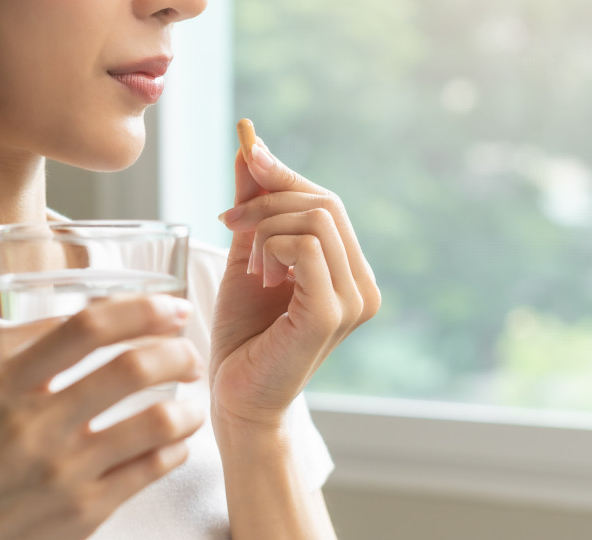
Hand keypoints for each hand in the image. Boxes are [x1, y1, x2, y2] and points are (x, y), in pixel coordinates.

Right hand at [0, 295, 204, 539]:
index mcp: (8, 386)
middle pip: (131, 368)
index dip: (139, 310)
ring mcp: (64, 470)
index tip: (170, 307)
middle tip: (189, 355)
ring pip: (156, 421)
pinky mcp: (86, 510)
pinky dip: (176, 448)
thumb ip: (26, 353)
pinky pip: (154, 467)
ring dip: (188, 408)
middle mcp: (36, 425)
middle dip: (178, 353)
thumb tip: (90, 309)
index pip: (85, 328)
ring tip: (192, 404)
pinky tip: (174, 443)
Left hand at [211, 134, 380, 432]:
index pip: (326, 202)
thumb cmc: (242, 334)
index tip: (246, 154)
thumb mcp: (246, 256)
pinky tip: (259, 276)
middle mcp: (363, 284)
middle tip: (228, 220)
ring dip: (265, 228)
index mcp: (348, 271)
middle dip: (268, 198)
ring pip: (313, 219)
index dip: (285, 173)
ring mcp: (354, 300)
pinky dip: (271, 248)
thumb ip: (254, 206)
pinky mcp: (333, 314)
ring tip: (250, 266)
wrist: (235, 398)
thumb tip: (250, 146)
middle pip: (323, 202)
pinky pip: (305, 247)